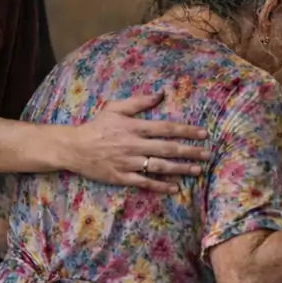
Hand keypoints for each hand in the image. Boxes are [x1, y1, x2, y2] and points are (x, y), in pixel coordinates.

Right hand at [70, 91, 210, 191]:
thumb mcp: (114, 108)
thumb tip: (160, 94)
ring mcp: (128, 163)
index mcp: (133, 127)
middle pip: (167, 148)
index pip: (165, 128)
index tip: (202, 134)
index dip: (185, 130)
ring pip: (159, 166)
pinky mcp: (122, 177)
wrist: (74, 148)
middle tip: (207, 154)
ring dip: (180, 168)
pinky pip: (145, 182)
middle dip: (190, 151)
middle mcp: (134, 145)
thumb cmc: (96, 126)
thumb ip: (138, 101)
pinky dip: (160, 185)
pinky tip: (175, 188)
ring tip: (197, 170)